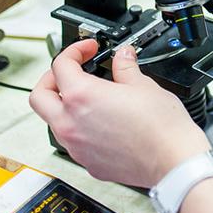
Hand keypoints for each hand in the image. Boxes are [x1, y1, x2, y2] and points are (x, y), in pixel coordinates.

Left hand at [29, 40, 209, 188]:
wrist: (172, 160)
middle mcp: (70, 123)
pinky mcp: (87, 162)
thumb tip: (122, 56)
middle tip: (72, 71)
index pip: (60, 65)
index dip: (75, 51)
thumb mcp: (143, 84)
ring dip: (63, 106)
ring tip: (89, 98)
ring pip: (53, 121)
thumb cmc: (161, 126)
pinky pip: (72, 141)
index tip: (88, 49)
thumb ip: (125, 67)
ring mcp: (76, 146)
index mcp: (81, 97)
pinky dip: (79, 128)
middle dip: (51, 78)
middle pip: (39, 96)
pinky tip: (102, 123)